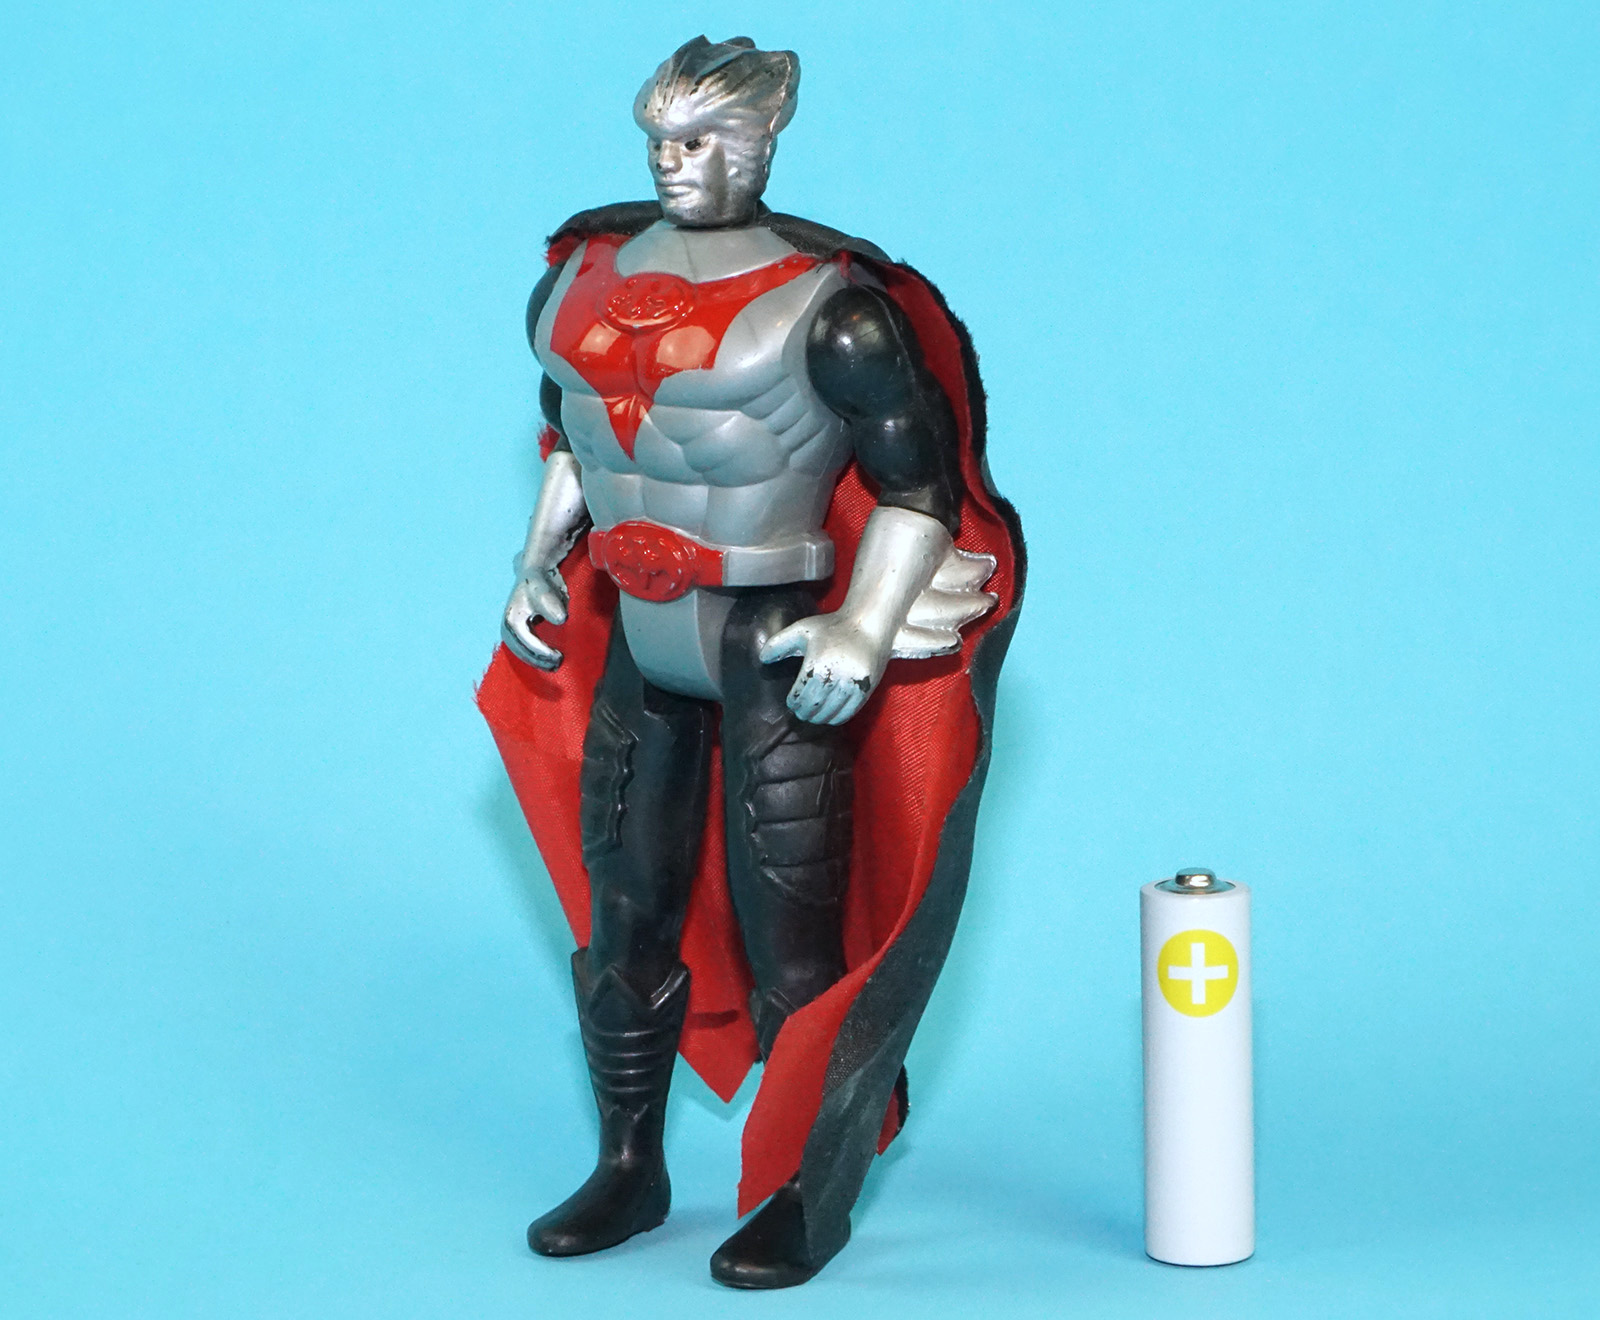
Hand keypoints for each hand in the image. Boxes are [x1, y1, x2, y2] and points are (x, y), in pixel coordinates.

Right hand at [502, 566, 568, 670]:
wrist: (533, 574)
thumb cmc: (540, 584)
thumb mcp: (546, 591)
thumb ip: (552, 604)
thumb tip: (560, 619)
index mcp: (512, 620)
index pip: (528, 643)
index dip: (543, 653)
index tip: (559, 657)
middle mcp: (507, 627)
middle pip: (523, 651)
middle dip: (540, 660)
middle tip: (558, 664)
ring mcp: (510, 631)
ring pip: (521, 653)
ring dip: (536, 662)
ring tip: (554, 666)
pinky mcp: (515, 633)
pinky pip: (523, 649)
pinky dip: (534, 656)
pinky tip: (547, 661)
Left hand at [760, 613, 892, 724]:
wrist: (869, 624)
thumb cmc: (833, 626)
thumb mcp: (803, 629)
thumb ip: (779, 643)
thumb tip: (762, 658)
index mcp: (817, 664)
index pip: (800, 695)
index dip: (793, 702)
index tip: (792, 703)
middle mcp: (836, 677)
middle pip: (815, 707)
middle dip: (805, 712)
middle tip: (801, 712)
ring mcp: (853, 685)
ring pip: (831, 713)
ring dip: (820, 718)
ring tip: (814, 715)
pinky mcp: (867, 690)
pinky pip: (849, 712)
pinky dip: (837, 717)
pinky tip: (830, 715)